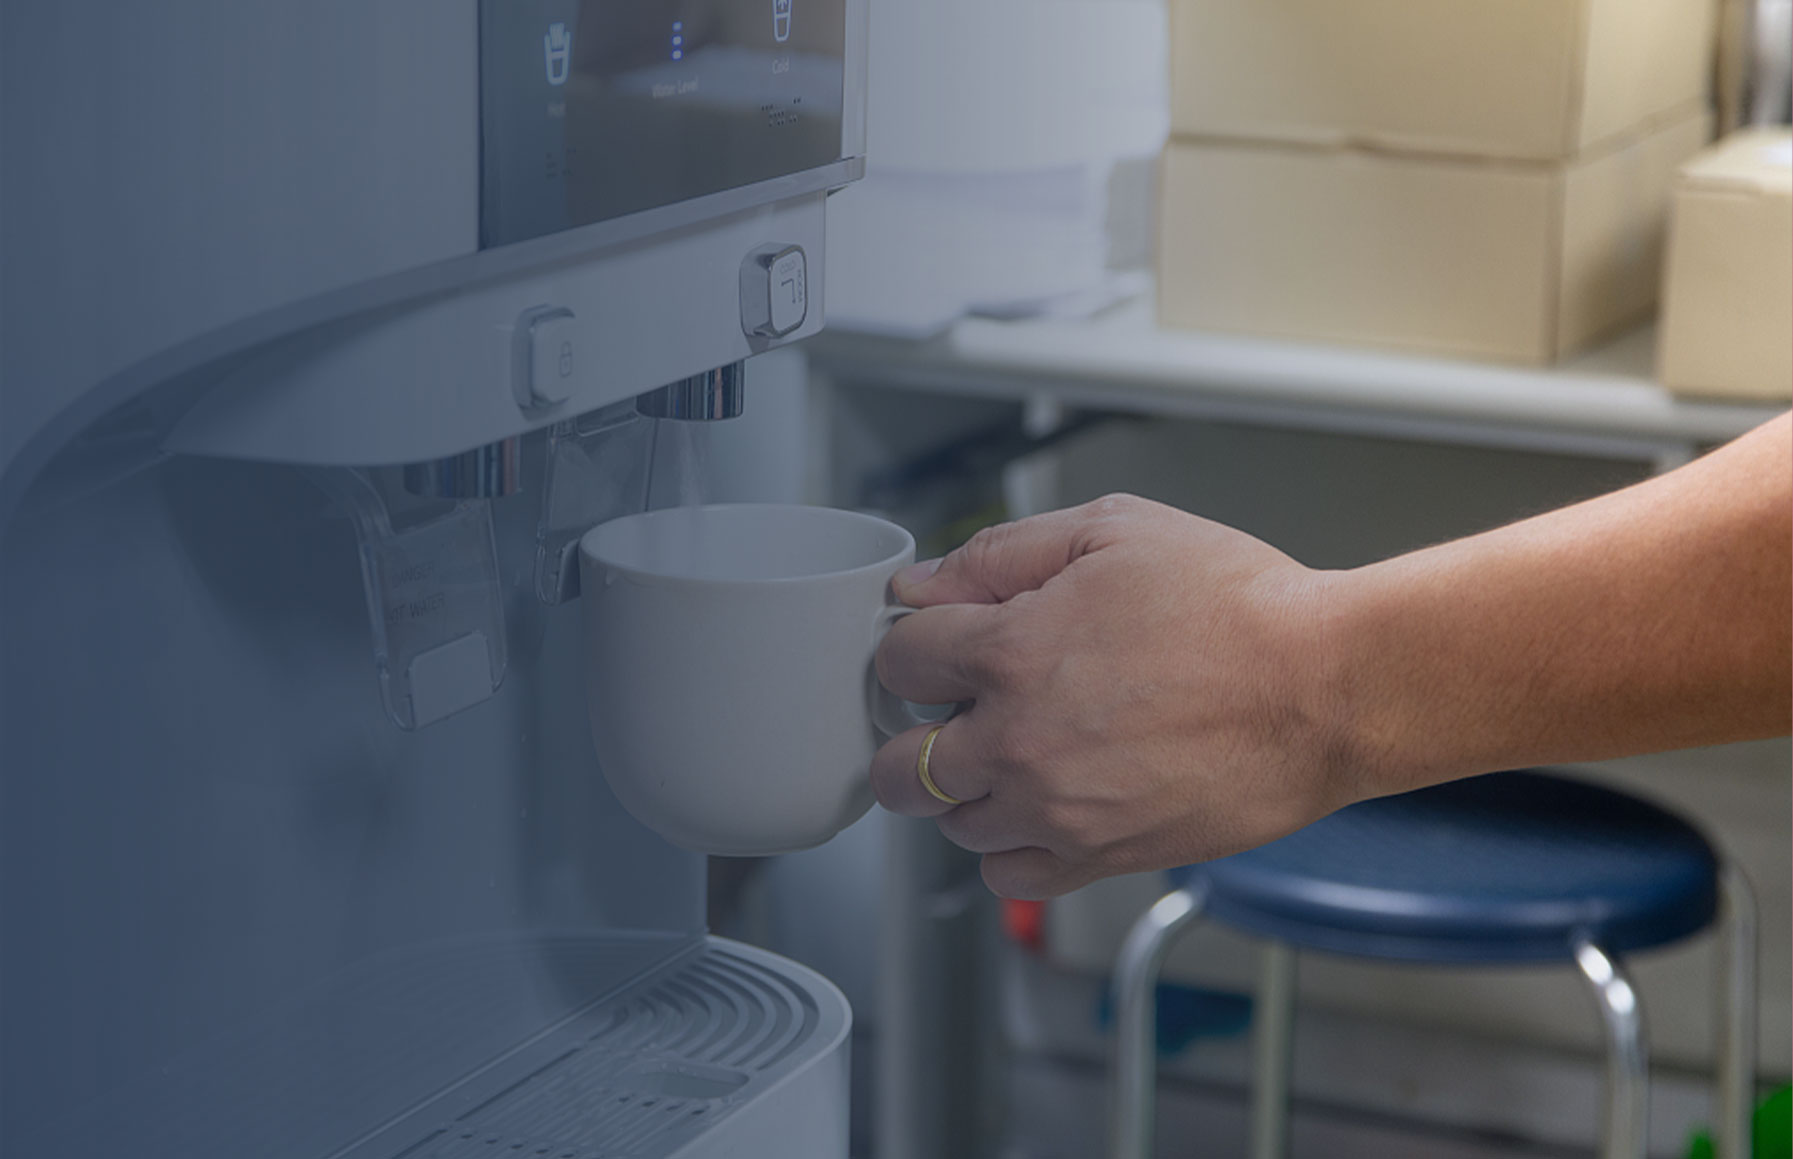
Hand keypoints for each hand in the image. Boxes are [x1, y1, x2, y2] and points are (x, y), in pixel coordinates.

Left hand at [871, 495, 1357, 898]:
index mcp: (1010, 651)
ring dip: (967, 791)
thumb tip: (921, 584)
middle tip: (958, 711)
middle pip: (898, 765)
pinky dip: (1011, 848)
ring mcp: (1055, 808)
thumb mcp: (1113, 529)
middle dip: (916, 732)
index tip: (943, 644)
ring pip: (951, 825)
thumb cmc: (1235, 605)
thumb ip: (999, 553)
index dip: (917, 644)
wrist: (1326, 689)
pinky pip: (1009, 876)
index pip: (897, 661)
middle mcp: (1016, 741)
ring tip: (1016, 754)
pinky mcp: (1100, 856)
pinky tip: (1043, 806)